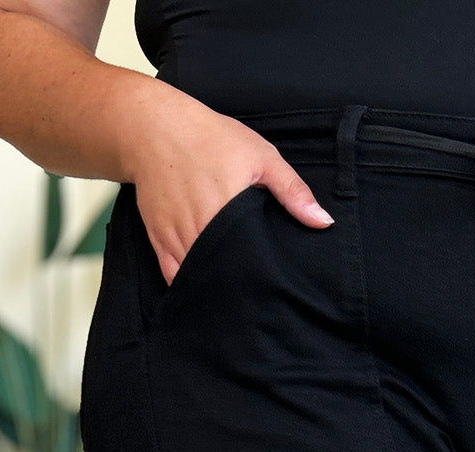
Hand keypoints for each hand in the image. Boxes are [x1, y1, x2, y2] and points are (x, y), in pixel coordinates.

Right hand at [125, 88, 333, 286]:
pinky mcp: (159, 240)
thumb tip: (322, 222)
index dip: (261, 279)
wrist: (152, 128)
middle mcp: (199, 230)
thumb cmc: (209, 138)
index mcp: (227, 211)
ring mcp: (176, 238)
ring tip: (237, 300)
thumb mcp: (260, 155)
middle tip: (261, 298)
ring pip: (199, 279)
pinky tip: (208, 292)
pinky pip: (174, 276)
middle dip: (241, 288)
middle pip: (224, 275)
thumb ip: (292, 191)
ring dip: (217, 289)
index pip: (248, 262)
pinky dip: (190, 286)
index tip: (275, 287)